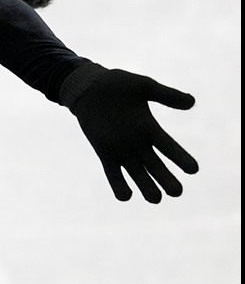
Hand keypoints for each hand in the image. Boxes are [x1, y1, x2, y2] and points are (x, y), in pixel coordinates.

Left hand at [60, 63, 197, 201]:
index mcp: (150, 128)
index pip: (169, 147)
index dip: (181, 158)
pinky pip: (113, 174)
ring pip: (138, 174)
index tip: (193, 170)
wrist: (89, 87)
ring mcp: (121, 150)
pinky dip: (119, 185)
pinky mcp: (105, 153)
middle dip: (166, 180)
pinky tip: (126, 196)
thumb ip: (167, 95)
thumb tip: (192, 102)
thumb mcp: (144, 86)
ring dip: (147, 187)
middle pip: (156, 167)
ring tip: (155, 198)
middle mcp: (139, 143)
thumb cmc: (117, 85)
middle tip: (177, 192)